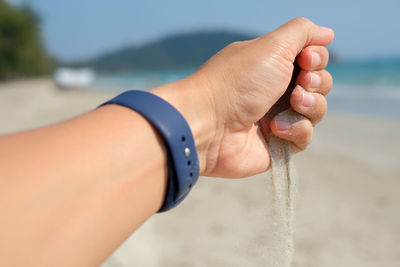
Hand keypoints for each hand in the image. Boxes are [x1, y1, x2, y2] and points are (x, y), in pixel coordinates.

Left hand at [154, 18, 333, 177]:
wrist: (209, 125)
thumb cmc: (237, 82)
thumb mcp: (271, 46)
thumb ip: (302, 33)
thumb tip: (327, 33)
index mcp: (271, 64)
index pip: (312, 58)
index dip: (316, 58)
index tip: (305, 59)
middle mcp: (275, 89)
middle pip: (319, 84)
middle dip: (316, 82)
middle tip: (300, 84)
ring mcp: (276, 116)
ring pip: (316, 110)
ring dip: (310, 105)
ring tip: (292, 103)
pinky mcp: (277, 144)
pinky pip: (305, 136)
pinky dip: (296, 129)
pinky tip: (275, 128)